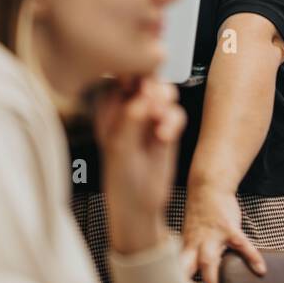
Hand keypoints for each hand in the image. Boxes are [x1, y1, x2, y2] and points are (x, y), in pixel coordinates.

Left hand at [92, 76, 185, 254]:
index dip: (129, 76)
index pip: (117, 80)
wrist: (140, 206)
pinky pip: (176, 113)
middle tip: (153, 96)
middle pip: (144, 81)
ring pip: (163, 93)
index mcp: (107, 111)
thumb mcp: (120, 149)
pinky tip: (165, 136)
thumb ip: (130, 120)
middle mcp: (128, 111)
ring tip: (160, 116)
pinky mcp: (166, 129)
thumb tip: (143, 98)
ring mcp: (149, 119)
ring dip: (165, 100)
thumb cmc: (120, 180)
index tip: (136, 83)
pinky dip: (174, 121)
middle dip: (152, 86)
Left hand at [178, 184, 266, 282]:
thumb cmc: (201, 214)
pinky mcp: (229, 228)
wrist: (209, 187)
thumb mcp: (190, 234)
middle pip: (187, 268)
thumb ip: (190, 253)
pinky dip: (252, 257)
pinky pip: (242, 245)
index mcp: (186, 246)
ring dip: (212, 281)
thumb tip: (186, 272)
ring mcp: (212, 236)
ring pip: (209, 261)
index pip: (174, 269)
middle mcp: (196, 243)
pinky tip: (261, 270)